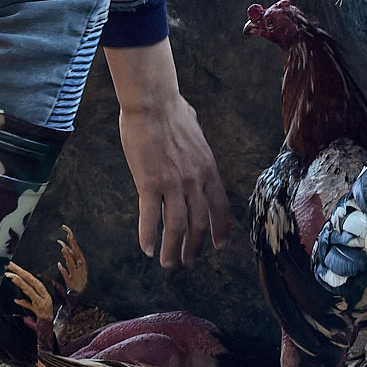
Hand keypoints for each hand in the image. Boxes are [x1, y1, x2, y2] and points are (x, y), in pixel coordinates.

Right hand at [105, 42, 228, 268]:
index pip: (220, 208)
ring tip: (168, 264)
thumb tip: (191, 140)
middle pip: (198, 223)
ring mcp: (173, 184)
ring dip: (173, 249)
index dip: (220, 230)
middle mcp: (195, 181)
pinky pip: (150, 216)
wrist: (153, 103)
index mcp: (209, 169)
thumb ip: (196, 146)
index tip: (218, 246)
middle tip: (187, 262)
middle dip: (193, 248)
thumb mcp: (195, 131)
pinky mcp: (149, 183)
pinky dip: (149, 235)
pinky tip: (146, 248)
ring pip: (176, 227)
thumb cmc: (171, 110)